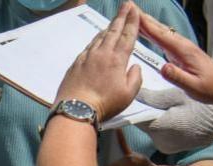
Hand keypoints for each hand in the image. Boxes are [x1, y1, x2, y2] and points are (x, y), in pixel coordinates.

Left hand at [54, 3, 143, 121]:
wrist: (76, 108)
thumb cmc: (105, 103)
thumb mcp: (128, 94)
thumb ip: (135, 78)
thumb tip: (135, 66)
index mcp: (117, 59)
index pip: (127, 36)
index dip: (132, 22)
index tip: (135, 10)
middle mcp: (102, 53)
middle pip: (113, 31)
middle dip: (121, 17)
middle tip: (126, 5)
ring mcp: (87, 56)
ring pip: (100, 37)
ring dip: (109, 27)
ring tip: (114, 20)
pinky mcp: (77, 63)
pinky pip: (89, 46)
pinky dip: (96, 39)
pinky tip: (97, 39)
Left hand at [136, 87, 212, 153]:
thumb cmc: (200, 108)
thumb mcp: (176, 96)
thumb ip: (153, 97)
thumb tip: (136, 94)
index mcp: (158, 128)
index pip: (136, 116)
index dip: (135, 105)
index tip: (134, 96)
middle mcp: (158, 141)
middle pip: (142, 123)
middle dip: (144, 111)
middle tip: (149, 97)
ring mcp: (163, 147)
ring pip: (149, 129)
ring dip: (151, 118)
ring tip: (161, 106)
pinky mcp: (169, 148)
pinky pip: (158, 134)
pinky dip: (160, 125)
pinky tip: (169, 116)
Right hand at [137, 8, 212, 105]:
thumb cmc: (210, 88)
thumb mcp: (193, 86)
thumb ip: (178, 77)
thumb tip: (163, 68)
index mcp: (183, 51)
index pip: (160, 35)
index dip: (146, 24)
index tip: (134, 14)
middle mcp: (182, 45)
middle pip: (159, 28)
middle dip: (144, 18)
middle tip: (129, 7)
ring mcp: (182, 47)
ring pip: (161, 31)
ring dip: (147, 23)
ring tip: (133, 15)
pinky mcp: (181, 51)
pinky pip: (163, 38)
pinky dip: (153, 31)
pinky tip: (147, 31)